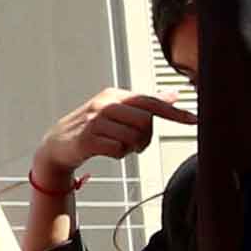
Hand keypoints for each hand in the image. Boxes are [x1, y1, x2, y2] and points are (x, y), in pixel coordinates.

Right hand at [24, 83, 189, 207]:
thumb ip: (144, 103)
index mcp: (114, 95)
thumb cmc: (91, 128)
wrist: (56, 145)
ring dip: (131, 147)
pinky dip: (118, 155)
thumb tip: (173, 95)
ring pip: (133, 137)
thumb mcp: (116, 110)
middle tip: (135, 144)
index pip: (151, 101)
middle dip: (145, 138)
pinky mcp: (87, 140)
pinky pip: (118, 150)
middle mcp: (105, 104)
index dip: (174, 112)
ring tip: (119, 146)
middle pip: (145, 122)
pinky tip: (108, 151)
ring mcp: (94, 122)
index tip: (194, 119)